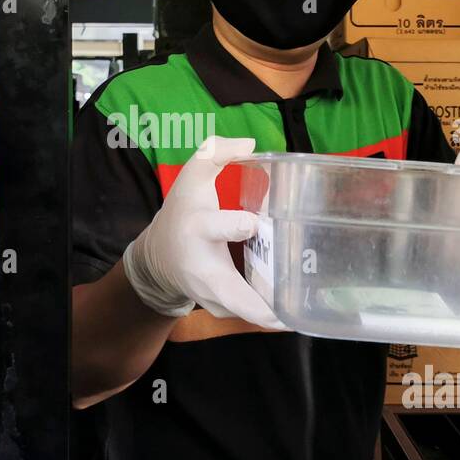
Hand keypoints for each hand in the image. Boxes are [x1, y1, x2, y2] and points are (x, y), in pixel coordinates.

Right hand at [122, 135, 284, 328]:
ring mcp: (210, 292)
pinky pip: (246, 314)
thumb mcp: (192, 175)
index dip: (233, 226)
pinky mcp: (219, 307)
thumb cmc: (184, 209)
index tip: (253, 223)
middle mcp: (202, 266)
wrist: (160, 256)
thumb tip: (250, 143)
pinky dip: (268, 316)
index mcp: (198, 228)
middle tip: (285, 311)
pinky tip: (291, 313)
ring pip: (241, 312)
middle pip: (228, 292)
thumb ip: (216, 151)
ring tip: (299, 316)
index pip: (212, 227)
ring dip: (269, 316)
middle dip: (256, 305)